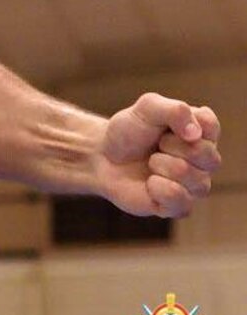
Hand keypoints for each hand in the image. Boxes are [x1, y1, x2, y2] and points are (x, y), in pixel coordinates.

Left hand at [96, 93, 220, 217]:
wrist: (103, 157)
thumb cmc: (129, 131)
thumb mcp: (146, 108)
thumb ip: (174, 110)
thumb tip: (196, 133)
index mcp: (202, 131)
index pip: (210, 126)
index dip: (185, 124)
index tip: (164, 124)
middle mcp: (205, 160)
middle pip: (206, 154)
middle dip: (170, 145)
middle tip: (156, 145)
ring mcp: (195, 185)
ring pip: (192, 177)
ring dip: (160, 165)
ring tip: (151, 162)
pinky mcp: (181, 206)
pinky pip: (178, 198)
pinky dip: (156, 187)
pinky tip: (149, 183)